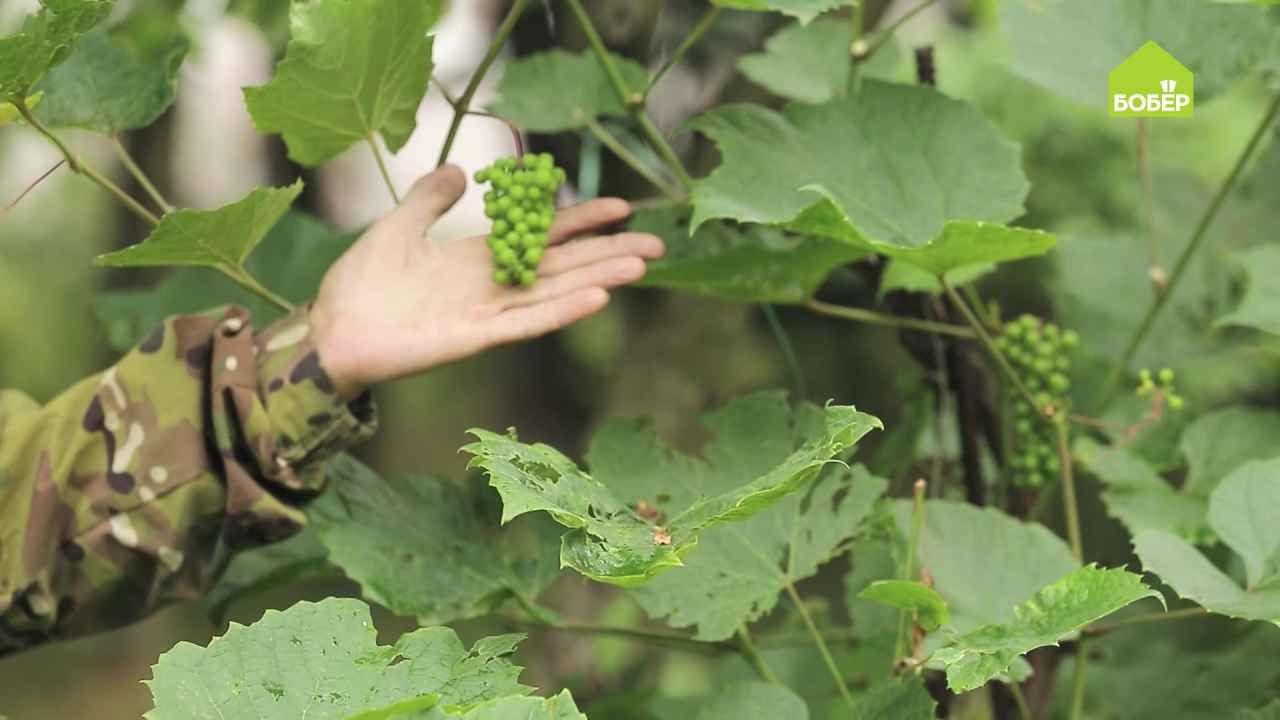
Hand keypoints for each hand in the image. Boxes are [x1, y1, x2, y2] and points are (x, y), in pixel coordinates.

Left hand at [309, 165, 663, 398]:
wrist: (331, 329)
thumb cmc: (360, 283)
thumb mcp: (398, 225)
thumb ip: (431, 199)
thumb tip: (461, 170)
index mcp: (479, 259)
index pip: (543, 236)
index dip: (581, 221)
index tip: (620, 207)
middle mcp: (493, 286)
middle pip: (564, 265)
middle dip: (609, 252)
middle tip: (657, 242)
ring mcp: (488, 313)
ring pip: (556, 291)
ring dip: (598, 279)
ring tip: (641, 266)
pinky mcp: (476, 337)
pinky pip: (527, 322)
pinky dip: (563, 310)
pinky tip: (597, 298)